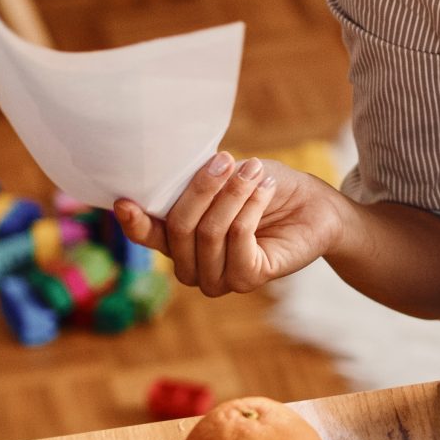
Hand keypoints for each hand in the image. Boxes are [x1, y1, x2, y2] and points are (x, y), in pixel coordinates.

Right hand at [114, 153, 347, 296]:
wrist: (314, 206)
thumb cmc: (265, 186)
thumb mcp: (227, 176)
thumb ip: (196, 179)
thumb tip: (169, 166)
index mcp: (178, 240)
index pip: (148, 236)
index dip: (134, 221)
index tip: (124, 200)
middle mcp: (191, 265)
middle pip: (179, 228)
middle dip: (202, 189)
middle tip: (226, 160)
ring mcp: (217, 278)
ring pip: (209, 233)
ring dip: (232, 196)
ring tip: (255, 171)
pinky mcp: (247, 279)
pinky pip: (238, 241)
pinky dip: (251, 210)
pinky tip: (266, 190)